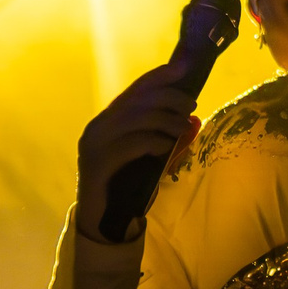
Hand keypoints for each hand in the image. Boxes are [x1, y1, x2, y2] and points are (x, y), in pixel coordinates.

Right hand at [76, 57, 199, 243]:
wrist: (103, 221)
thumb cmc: (127, 186)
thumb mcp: (150, 158)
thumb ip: (165, 138)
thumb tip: (193, 121)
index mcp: (108, 120)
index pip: (134, 90)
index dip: (159, 76)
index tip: (183, 68)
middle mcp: (98, 127)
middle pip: (136, 100)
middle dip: (168, 98)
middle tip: (190, 106)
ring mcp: (94, 144)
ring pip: (134, 118)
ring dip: (165, 120)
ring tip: (184, 128)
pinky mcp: (97, 163)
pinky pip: (129, 145)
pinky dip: (152, 142)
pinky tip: (166, 147)